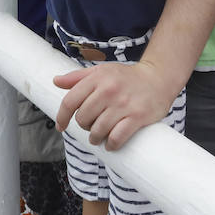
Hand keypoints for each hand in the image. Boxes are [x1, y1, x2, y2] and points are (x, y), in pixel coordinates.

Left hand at [53, 60, 178, 149]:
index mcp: (98, 78)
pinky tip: (111, 143)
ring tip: (98, 136)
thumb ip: (78, 77)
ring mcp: (124, 104)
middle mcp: (109, 90)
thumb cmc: (126, 77)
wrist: (158, 78)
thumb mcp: (102, 71)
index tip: (61, 126)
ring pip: (98, 130)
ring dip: (95, 138)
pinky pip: (116, 137)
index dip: (62, 117)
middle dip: (84, 126)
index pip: (70, 101)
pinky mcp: (137, 116)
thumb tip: (56, 81)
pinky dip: (111, 144)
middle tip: (90, 126)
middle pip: (83, 118)